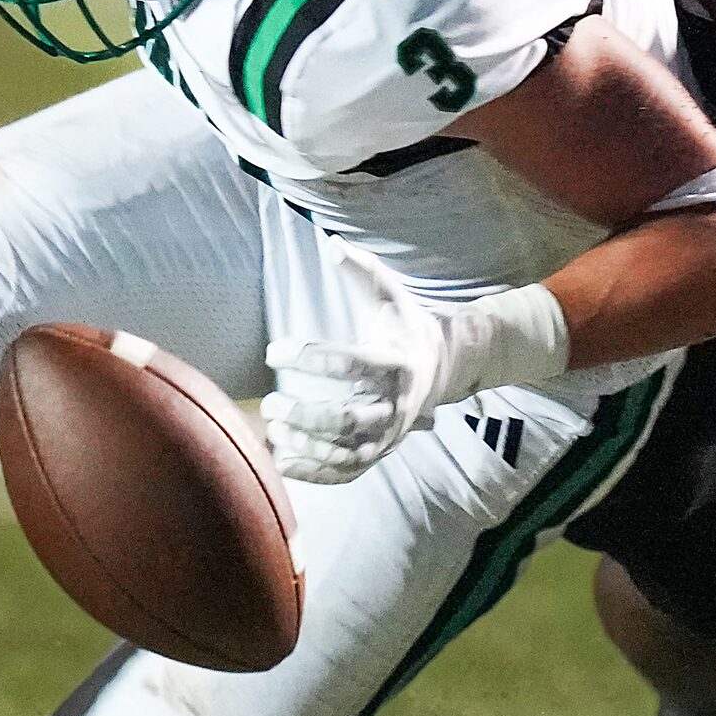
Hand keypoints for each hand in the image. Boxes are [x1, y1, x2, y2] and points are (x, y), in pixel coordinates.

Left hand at [262, 242, 570, 484]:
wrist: (444, 367)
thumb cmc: (406, 326)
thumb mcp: (391, 294)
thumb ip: (362, 270)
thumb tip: (330, 243)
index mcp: (397, 363)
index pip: (351, 364)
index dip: (310, 359)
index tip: (272, 349)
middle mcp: (397, 404)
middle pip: (349, 419)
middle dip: (306, 415)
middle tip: (270, 404)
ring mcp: (390, 435)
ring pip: (348, 452)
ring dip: (307, 447)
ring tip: (272, 430)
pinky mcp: (381, 453)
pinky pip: (347, 472)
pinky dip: (315, 473)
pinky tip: (282, 461)